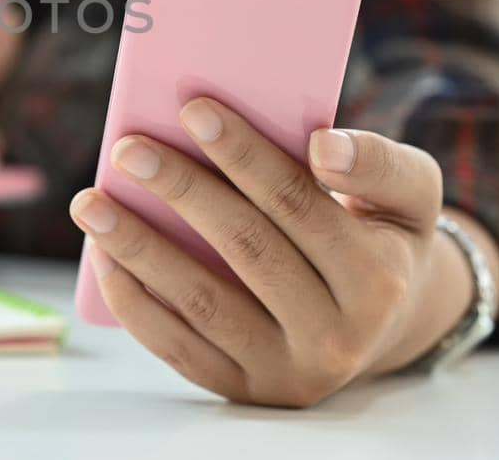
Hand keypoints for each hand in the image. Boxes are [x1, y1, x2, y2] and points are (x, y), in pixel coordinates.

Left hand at [70, 97, 498, 407]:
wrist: (382, 326)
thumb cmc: (380, 235)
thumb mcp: (407, 196)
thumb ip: (378, 163)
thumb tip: (323, 146)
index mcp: (378, 278)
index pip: (298, 204)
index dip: (244, 155)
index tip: (192, 108)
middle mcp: (337, 336)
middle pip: (246, 248)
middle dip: (181, 191)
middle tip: (127, 148)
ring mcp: (287, 371)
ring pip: (203, 302)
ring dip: (138, 248)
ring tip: (91, 202)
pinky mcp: (244, 390)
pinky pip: (179, 348)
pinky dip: (135, 302)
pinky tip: (104, 258)